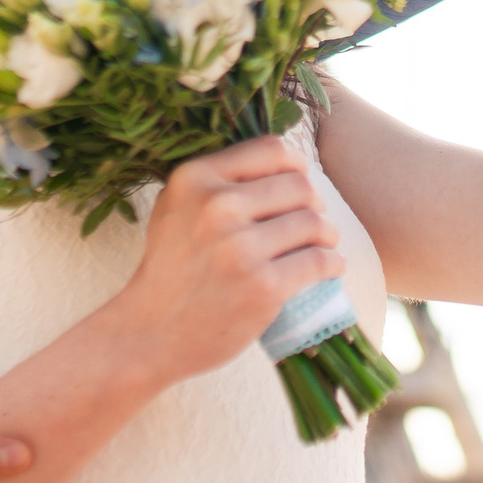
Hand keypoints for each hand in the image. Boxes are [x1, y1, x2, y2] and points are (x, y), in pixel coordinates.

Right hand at [104, 137, 343, 383]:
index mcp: (195, 179)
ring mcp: (241, 248)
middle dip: (314, 204)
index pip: (272, 150)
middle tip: (311, 224)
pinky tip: (330, 268)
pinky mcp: (263, 286)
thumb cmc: (168, 269)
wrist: (149, 333)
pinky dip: (333, 264)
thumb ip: (216, 179)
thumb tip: (280, 162)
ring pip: (314, 223)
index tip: (300, 184)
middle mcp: (217, 207)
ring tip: (322, 245)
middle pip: (300, 186)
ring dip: (327, 235)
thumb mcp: (174, 207)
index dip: (297, 165)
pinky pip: (319, 261)